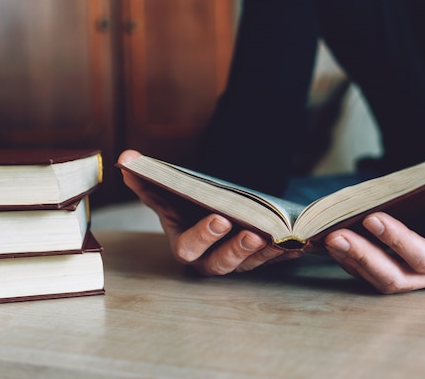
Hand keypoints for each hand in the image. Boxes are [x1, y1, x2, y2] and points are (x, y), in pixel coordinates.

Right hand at [118, 150, 299, 274]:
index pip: (189, 247)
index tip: (220, 218)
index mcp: (185, 245)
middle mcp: (209, 260)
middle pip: (222, 263)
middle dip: (237, 249)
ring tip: (279, 235)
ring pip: (251, 263)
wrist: (209, 213)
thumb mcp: (169, 194)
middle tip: (253, 232)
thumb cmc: (186, 206)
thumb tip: (125, 160)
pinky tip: (299, 241)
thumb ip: (148, 181)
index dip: (203, 236)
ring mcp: (236, 262)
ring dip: (265, 252)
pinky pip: (274, 260)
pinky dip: (286, 252)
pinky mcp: (259, 259)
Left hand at [323, 144, 424, 293]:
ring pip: (382, 279)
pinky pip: (374, 272)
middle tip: (335, 235)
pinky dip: (352, 261)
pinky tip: (332, 242)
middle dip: (364, 258)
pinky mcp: (406, 268)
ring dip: (352, 261)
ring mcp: (421, 274)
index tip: (373, 218)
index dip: (400, 242)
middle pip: (397, 277)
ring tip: (327, 237)